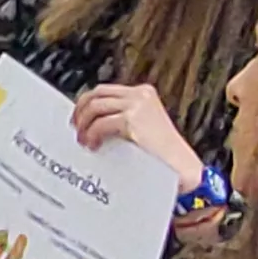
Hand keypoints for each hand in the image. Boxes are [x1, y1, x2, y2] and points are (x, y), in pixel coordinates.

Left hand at [69, 83, 202, 186]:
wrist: (181, 167)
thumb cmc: (162, 154)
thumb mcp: (142, 126)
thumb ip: (121, 117)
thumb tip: (90, 121)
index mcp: (143, 93)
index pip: (105, 90)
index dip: (86, 104)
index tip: (78, 120)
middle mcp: (139, 95)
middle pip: (96, 94)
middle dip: (81, 111)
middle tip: (76, 129)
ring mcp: (136, 105)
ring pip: (95, 106)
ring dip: (84, 124)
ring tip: (84, 141)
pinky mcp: (131, 120)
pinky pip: (100, 124)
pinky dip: (91, 135)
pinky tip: (93, 146)